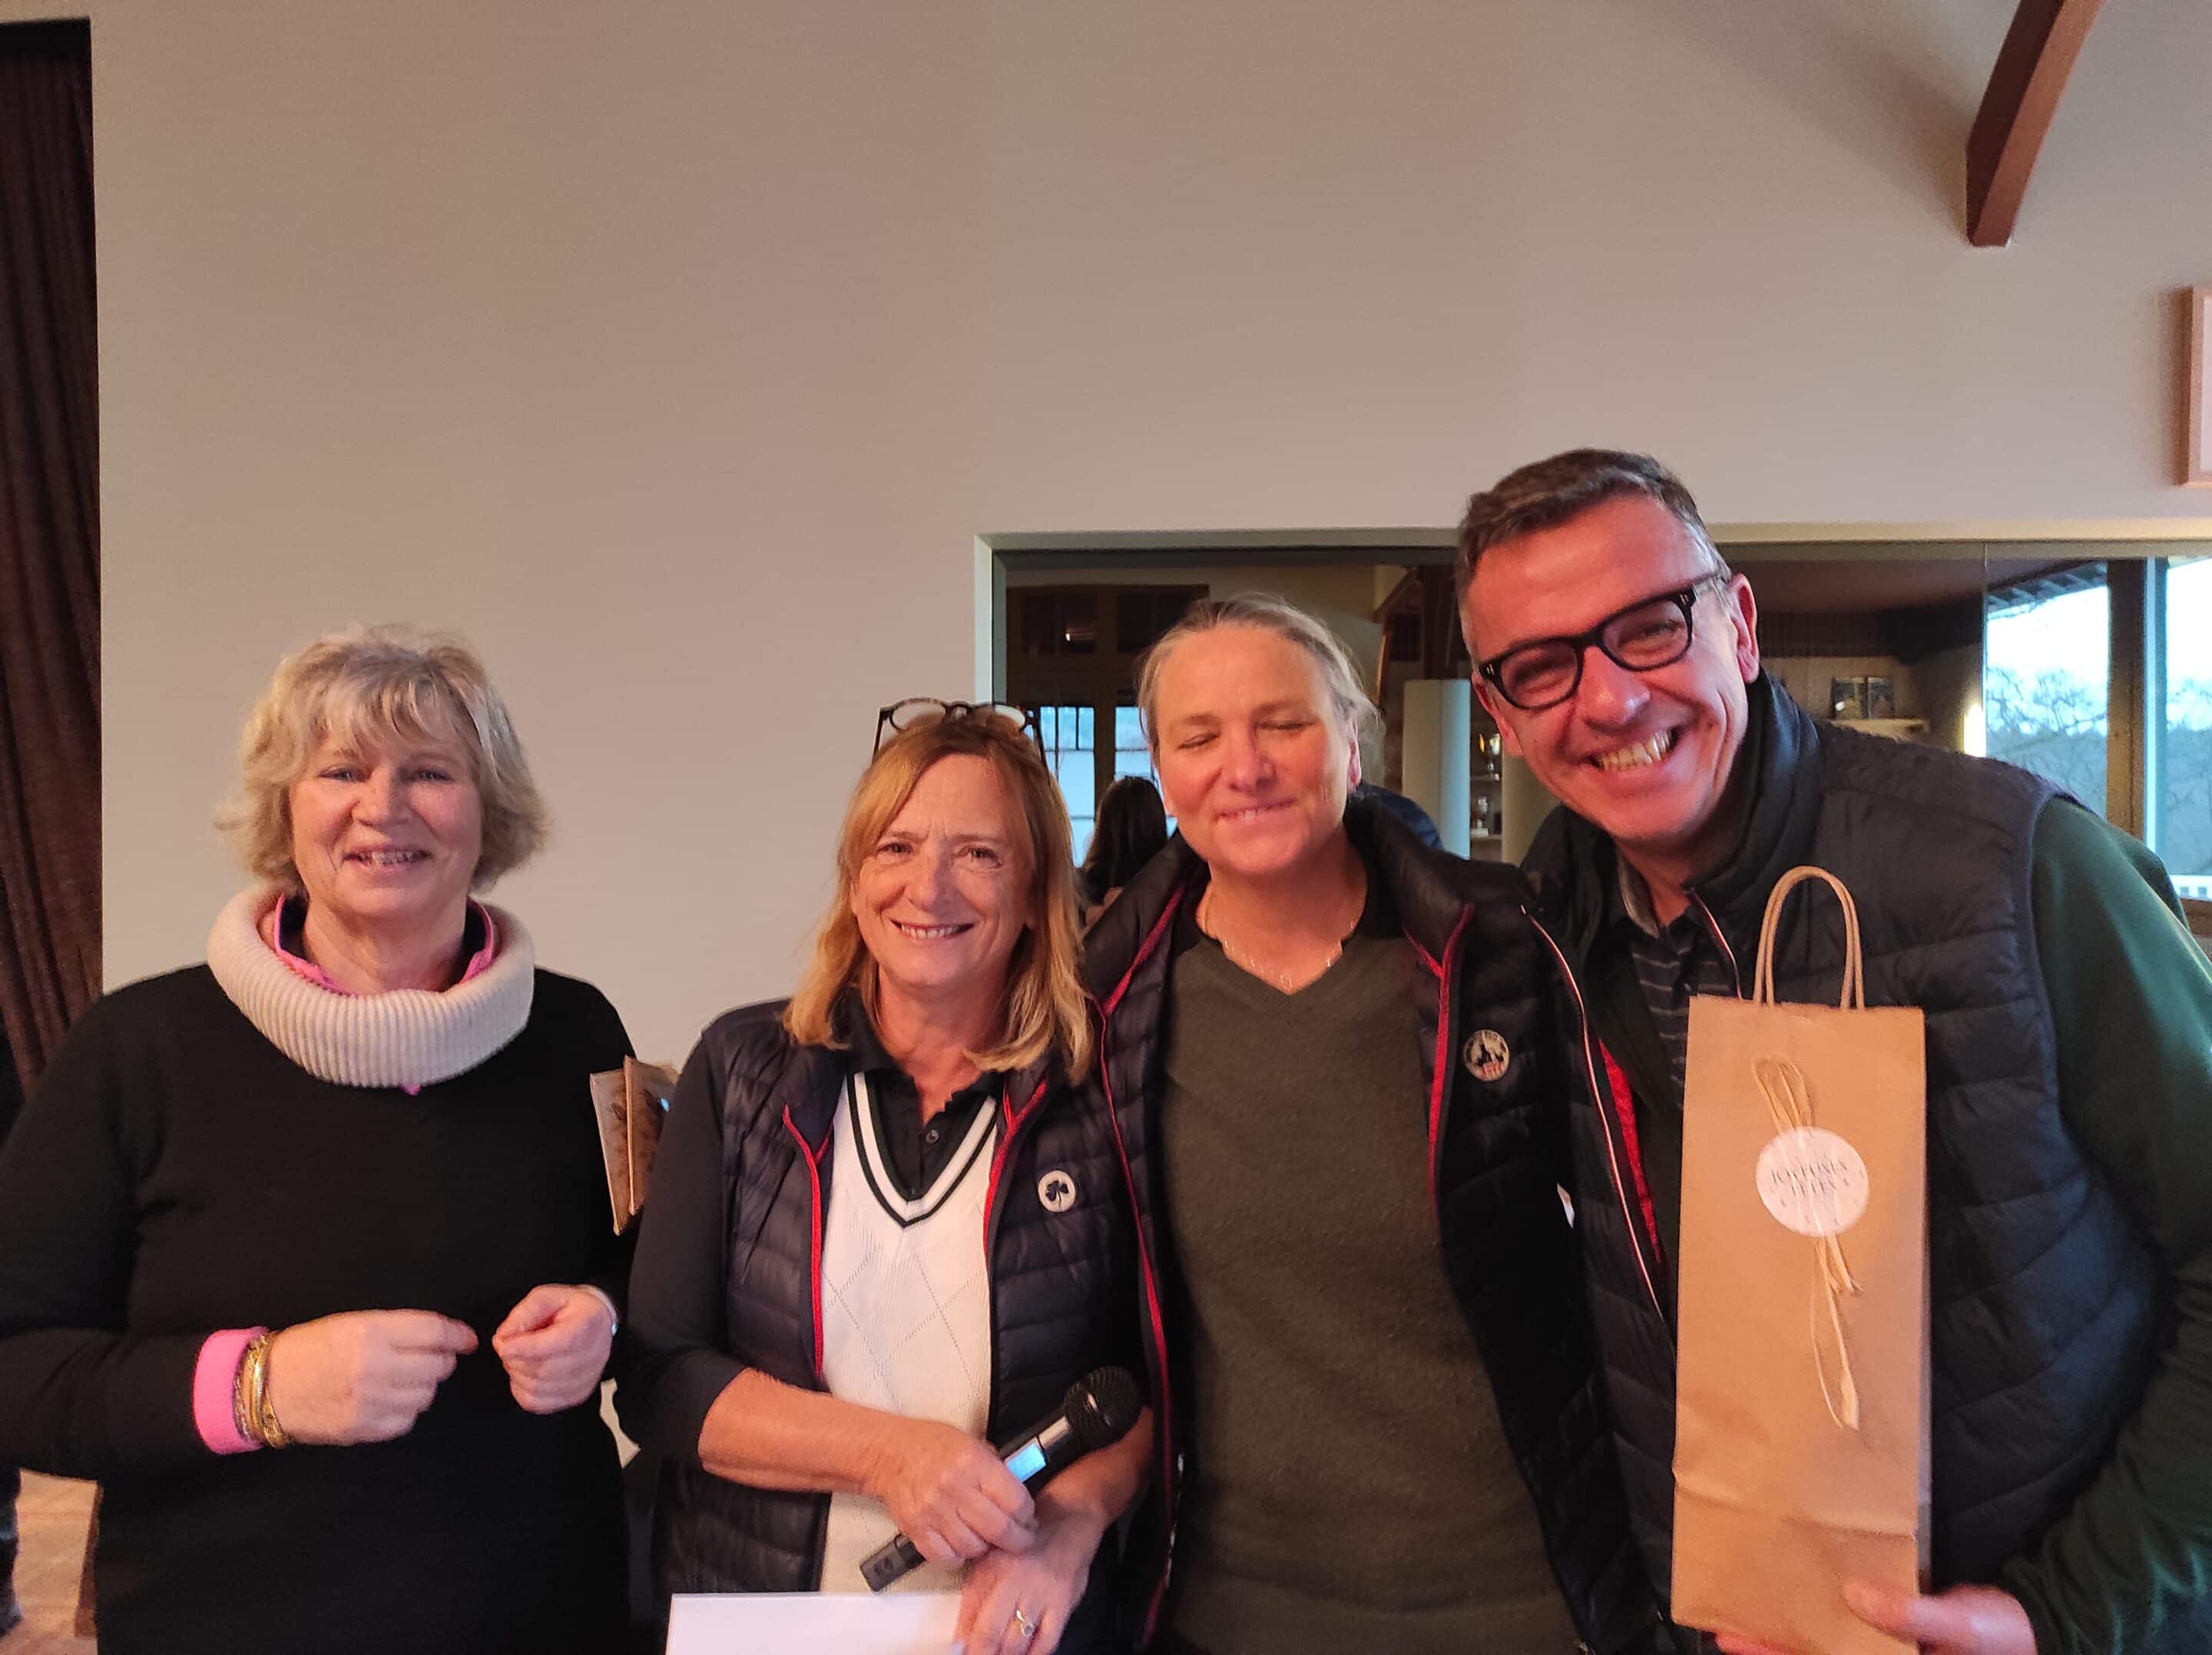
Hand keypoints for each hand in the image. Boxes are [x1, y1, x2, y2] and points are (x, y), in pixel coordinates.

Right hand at [265, 1309, 477, 1444]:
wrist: (267, 1387)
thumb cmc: (311, 1348)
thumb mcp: (351, 1323)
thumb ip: (398, 1329)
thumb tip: (445, 1337)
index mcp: (371, 1333)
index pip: (433, 1331)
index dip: (457, 1335)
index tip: (466, 1339)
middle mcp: (374, 1368)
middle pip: (437, 1366)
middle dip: (441, 1360)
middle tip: (430, 1358)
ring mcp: (370, 1403)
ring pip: (426, 1395)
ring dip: (423, 1386)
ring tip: (403, 1379)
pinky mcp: (363, 1429)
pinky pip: (406, 1421)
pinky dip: (405, 1410)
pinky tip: (388, 1400)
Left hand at [491, 1284, 616, 1413]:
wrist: (594, 1322)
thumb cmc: (571, 1309)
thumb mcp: (547, 1296)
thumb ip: (525, 1313)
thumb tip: (505, 1336)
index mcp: (588, 1324)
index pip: (559, 1343)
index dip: (526, 1347)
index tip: (503, 1345)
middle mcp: (593, 1355)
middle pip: (544, 1369)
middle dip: (515, 1359)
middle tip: (507, 1345)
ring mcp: (586, 1379)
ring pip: (538, 1388)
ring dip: (517, 1374)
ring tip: (518, 1357)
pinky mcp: (576, 1395)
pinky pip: (538, 1403)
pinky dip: (521, 1391)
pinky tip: (524, 1374)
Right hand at [864, 1417, 1034, 1566]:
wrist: (891, 1454)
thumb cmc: (934, 1446)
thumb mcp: (974, 1444)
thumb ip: (997, 1471)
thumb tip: (1020, 1497)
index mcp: (973, 1463)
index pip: (1014, 1500)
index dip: (1028, 1515)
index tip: (1029, 1519)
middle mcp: (954, 1488)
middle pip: (998, 1529)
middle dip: (1017, 1540)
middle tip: (1020, 1539)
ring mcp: (933, 1511)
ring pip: (973, 1548)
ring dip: (985, 1547)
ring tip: (986, 1537)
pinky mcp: (917, 1529)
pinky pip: (946, 1557)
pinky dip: (958, 1556)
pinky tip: (961, 1543)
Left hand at [954, 1513, 1102, 1654]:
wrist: (1068, 1522)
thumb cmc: (1024, 1542)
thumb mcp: (992, 1559)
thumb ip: (975, 1595)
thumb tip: (960, 1636)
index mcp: (995, 1569)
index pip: (972, 1614)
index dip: (966, 1643)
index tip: (959, 1652)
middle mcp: (1016, 1583)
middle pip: (991, 1633)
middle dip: (981, 1652)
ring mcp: (1042, 1595)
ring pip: (1017, 1642)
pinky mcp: (1064, 1605)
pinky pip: (1047, 1642)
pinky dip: (1033, 1654)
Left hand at [1715, 1580, 2034, 1654]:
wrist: (2042, 1627)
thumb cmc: (2007, 1634)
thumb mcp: (1964, 1626)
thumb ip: (1912, 1616)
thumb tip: (1855, 1597)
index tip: (1735, 1640)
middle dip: (1772, 1648)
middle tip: (1723, 1628)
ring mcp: (1889, 1652)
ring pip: (1830, 1646)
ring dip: (1792, 1634)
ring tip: (1749, 1613)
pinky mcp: (1897, 1636)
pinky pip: (1851, 1631)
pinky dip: (1825, 1618)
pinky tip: (1802, 1598)